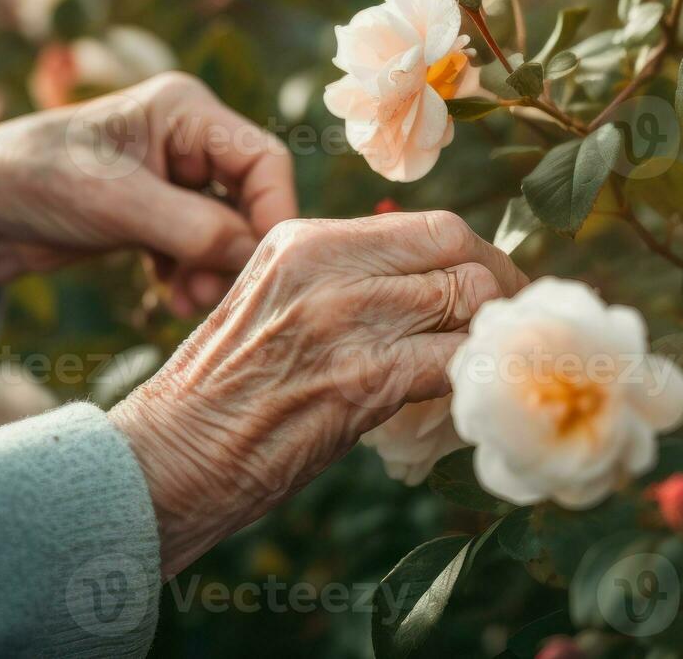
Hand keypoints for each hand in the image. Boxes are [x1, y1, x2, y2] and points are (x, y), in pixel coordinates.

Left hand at [0, 73, 295, 312]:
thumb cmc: (33, 180)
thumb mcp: (113, 203)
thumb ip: (190, 228)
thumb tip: (254, 256)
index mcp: (186, 110)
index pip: (263, 159)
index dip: (273, 211)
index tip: (265, 265)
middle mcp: (189, 138)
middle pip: (251, 197)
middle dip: (237, 249)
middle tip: (213, 296)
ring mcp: (175, 177)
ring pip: (228, 228)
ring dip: (215, 269)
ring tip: (186, 303)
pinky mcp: (158, 213)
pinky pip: (200, 246)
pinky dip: (192, 274)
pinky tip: (169, 296)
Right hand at [107, 211, 528, 576]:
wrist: (170, 457)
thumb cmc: (223, 393)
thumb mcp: (275, 303)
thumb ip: (342, 281)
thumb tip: (427, 286)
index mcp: (307, 239)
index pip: (428, 224)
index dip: (476, 257)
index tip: (493, 288)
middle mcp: (327, 266)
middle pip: (457, 248)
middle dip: (499, 284)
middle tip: (512, 322)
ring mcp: (346, 320)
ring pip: (468, 298)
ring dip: (493, 333)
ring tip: (495, 360)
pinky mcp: (362, 379)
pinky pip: (455, 361)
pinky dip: (477, 376)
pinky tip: (473, 396)